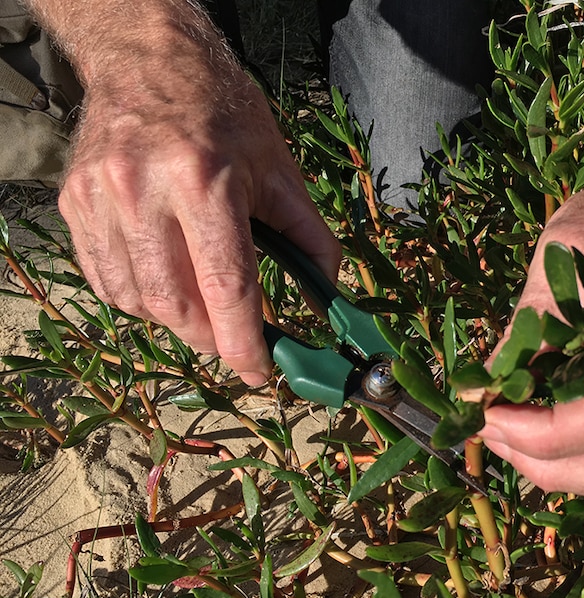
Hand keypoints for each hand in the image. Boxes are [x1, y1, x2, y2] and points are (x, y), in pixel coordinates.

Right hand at [58, 52, 339, 385]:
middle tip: (235, 344)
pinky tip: (166, 286)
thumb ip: (308, 235)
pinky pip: (105, 281)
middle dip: (212, 339)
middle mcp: (144, 191)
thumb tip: (328, 294)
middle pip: (177, 304)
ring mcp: (101, 199)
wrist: (147, 59)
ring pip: (137, 300)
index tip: (261, 372)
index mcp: (205, 180)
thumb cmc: (222, 112)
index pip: (227, 285)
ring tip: (203, 311)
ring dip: (177, 322)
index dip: (245, 341)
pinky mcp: (75, 204)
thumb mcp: (278, 166)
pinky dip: (140, 300)